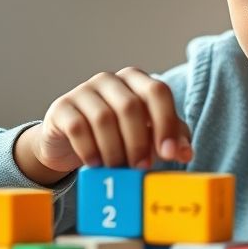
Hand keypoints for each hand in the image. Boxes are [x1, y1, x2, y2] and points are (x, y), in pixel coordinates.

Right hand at [15, 67, 191, 179]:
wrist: (72, 143)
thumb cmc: (120, 136)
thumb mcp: (150, 135)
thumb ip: (172, 139)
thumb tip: (185, 152)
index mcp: (137, 80)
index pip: (158, 91)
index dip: (166, 123)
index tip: (169, 153)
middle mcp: (110, 79)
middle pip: (131, 106)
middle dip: (139, 142)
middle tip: (141, 168)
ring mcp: (83, 90)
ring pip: (104, 118)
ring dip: (115, 149)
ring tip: (119, 169)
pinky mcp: (62, 107)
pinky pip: (78, 128)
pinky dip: (90, 150)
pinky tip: (97, 165)